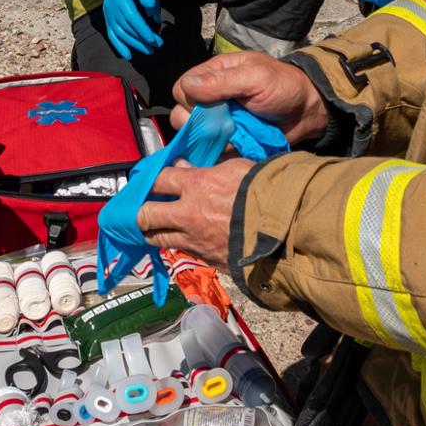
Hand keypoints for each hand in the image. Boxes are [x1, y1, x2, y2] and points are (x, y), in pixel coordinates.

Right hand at [101, 0, 162, 59]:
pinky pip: (112, 35)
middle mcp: (111, 5)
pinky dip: (120, 46)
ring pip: (120, 33)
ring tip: (149, 50)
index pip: (131, 16)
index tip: (154, 39)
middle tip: (157, 45)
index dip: (142, 29)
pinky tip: (128, 55)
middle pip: (126, 27)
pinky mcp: (109, 19)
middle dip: (141, 39)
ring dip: (134, 44)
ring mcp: (108, 13)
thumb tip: (154, 18)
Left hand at [135, 158, 254, 265]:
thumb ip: (208, 167)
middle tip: (139, 209)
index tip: (147, 182)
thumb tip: (186, 166)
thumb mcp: (238, 168)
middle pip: (145, 214)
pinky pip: (185, 252)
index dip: (149, 180)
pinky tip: (185, 240)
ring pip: (158, 239)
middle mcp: (188, 215)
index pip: (158, 180)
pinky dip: (181, 245)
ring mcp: (195, 240)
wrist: (286, 230)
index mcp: (196, 186)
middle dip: (139, 212)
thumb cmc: (266, 192)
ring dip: (153, 232)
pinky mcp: (208, 259)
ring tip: (152, 227)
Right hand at [170, 52, 328, 144]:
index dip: (191, 99)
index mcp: (215, 75)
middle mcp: (212, 98)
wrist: (308, 112)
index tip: (212, 105)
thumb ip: (221, 81)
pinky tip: (231, 148)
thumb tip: (187, 86)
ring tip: (230, 136)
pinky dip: (216, 152)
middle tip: (224, 123)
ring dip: (208, 138)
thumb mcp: (255, 77)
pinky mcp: (228, 140)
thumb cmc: (283, 87)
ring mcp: (219, 121)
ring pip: (194, 135)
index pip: (182, 88)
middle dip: (198, 122)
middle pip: (182, 113)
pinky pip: (210, 149)